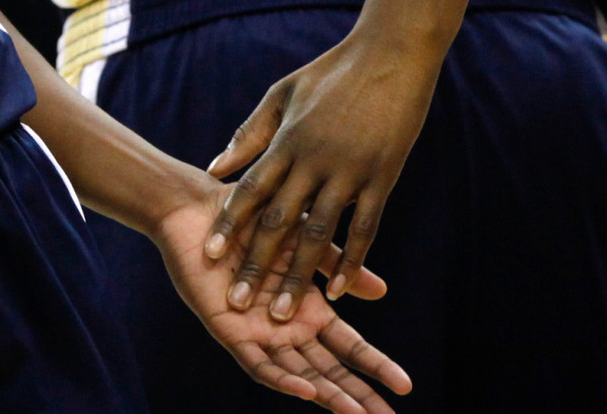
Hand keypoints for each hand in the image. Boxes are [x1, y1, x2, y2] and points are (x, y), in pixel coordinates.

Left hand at [153, 181, 412, 411]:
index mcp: (306, 309)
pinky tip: (307, 390)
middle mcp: (286, 328)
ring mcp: (259, 334)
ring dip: (327, 396)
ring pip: (298, 375)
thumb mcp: (306, 240)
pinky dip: (283, 379)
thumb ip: (339, 266)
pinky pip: (258, 364)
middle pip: (328, 371)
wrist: (200, 211)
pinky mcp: (229, 331)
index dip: (375, 366)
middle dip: (358, 395)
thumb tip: (382, 291)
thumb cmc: (251, 221)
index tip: (405, 386)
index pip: (348, 346)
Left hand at [201, 34, 436, 319]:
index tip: (207, 255)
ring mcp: (350, 170)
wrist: (392, 52)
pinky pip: (365, 227)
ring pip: (319, 233)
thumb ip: (250, 134)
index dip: (227, 224)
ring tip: (282, 313)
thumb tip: (215, 168)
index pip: (250, 189)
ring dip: (298, 275)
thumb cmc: (332, 71)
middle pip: (278, 220)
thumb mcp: (283, 93)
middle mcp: (314, 159)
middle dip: (256, 264)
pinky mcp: (383, 176)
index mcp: (287, 139)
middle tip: (238, 303)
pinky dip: (352, 261)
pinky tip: (337, 290)